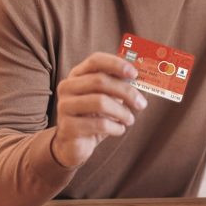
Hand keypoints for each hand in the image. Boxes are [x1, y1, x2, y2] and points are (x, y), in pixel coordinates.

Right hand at [50, 52, 147, 167]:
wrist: (74, 144)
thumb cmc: (94, 117)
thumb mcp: (106, 98)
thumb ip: (118, 86)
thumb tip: (140, 78)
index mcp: (77, 75)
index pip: (95, 60)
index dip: (116, 64)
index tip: (135, 74)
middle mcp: (67, 87)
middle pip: (100, 81)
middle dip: (126, 92)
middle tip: (142, 104)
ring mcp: (64, 106)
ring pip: (100, 102)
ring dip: (122, 112)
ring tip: (130, 120)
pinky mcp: (67, 126)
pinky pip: (99, 124)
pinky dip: (115, 127)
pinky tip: (119, 130)